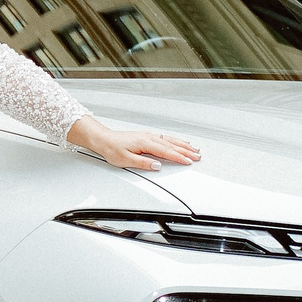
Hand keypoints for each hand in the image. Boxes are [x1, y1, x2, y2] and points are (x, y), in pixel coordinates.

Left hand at [68, 116, 200, 171]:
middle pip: (171, 145)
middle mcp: (148, 137)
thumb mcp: (125, 160)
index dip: (178, 157)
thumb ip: (143, 163)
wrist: (103, 139)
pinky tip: (179, 142)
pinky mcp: (147, 136)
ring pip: (170, 140)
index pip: (166, 152)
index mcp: (145, 143)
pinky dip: (175, 140)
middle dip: (186, 150)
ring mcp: (148, 136)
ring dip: (183, 144)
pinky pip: (165, 138)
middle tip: (197, 156)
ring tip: (194, 149)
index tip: (188, 161)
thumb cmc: (112, 149)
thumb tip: (157, 166)